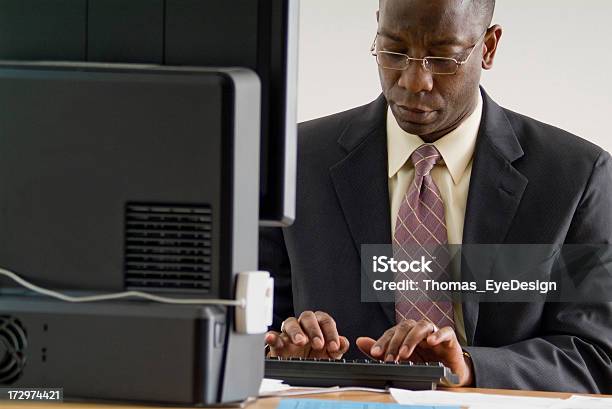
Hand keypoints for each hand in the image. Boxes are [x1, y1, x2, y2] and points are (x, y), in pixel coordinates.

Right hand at [265, 311, 349, 358]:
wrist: (300, 370)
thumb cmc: (315, 357)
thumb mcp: (329, 354)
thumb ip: (337, 347)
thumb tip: (343, 342)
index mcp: (318, 325)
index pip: (325, 321)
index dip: (330, 332)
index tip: (334, 346)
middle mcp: (303, 325)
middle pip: (307, 317)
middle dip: (313, 329)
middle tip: (318, 344)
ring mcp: (289, 333)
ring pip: (290, 323)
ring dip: (295, 331)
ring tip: (300, 342)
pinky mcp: (277, 343)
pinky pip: (273, 336)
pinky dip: (272, 336)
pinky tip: (272, 338)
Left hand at [356, 319, 473, 385]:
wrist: (449, 373)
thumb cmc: (425, 362)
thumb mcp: (402, 359)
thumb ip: (382, 350)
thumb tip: (360, 341)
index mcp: (406, 333)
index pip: (392, 332)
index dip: (383, 341)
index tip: (375, 353)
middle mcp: (419, 330)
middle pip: (405, 327)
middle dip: (396, 342)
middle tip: (390, 357)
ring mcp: (434, 332)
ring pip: (422, 326)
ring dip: (412, 339)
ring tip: (405, 353)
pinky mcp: (450, 338)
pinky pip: (445, 331)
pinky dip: (438, 335)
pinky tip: (431, 342)